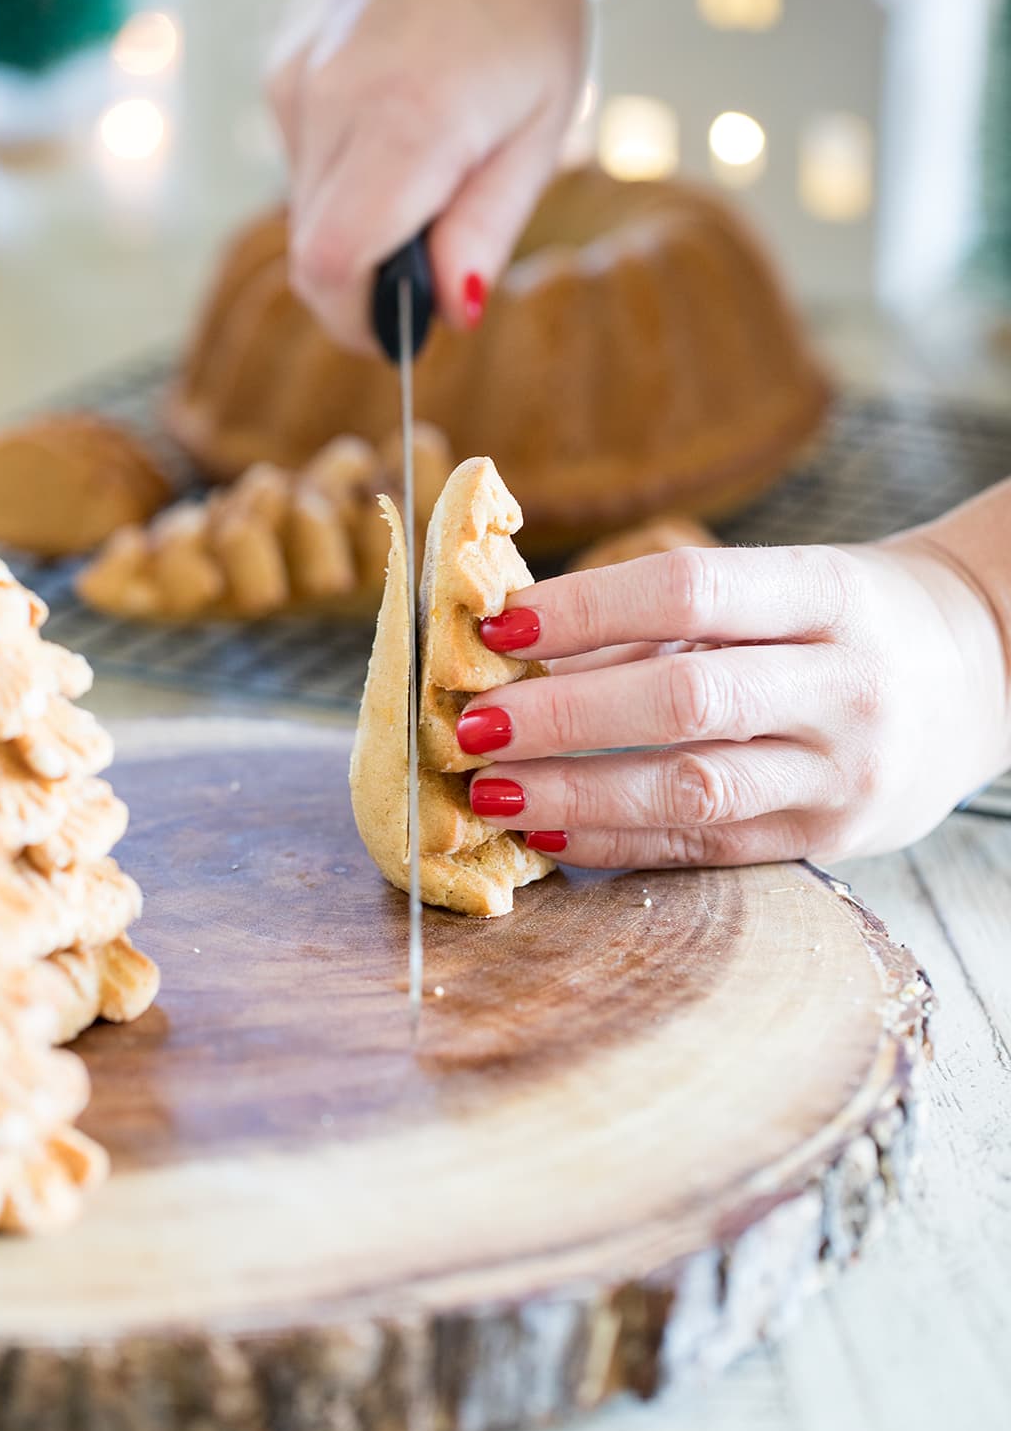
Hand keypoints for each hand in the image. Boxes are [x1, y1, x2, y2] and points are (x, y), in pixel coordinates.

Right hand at [265, 0, 615, 352]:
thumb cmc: (529, 5)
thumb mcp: (541, 127)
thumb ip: (485, 227)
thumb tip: (448, 313)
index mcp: (405, 119)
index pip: (332, 268)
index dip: (358, 324)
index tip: (400, 338)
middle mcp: (329, 100)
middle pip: (312, 253)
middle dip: (365, 282)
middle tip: (432, 263)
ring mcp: (292, 80)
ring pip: (306, 208)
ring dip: (360, 220)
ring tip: (430, 159)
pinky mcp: (278, 68)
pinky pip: (302, 159)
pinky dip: (346, 171)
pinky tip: (396, 116)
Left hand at [458, 533, 1010, 866]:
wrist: (989, 671)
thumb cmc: (855, 617)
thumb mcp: (786, 587)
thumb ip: (670, 619)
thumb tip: (525, 645)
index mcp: (829, 593)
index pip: (692, 591)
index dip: (587, 608)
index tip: (499, 625)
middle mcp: (844, 685)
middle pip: (685, 699)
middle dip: (564, 716)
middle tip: (471, 722)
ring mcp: (842, 772)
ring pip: (692, 788)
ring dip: (576, 792)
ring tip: (490, 789)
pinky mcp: (829, 838)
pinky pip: (706, 844)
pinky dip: (617, 840)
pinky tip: (547, 828)